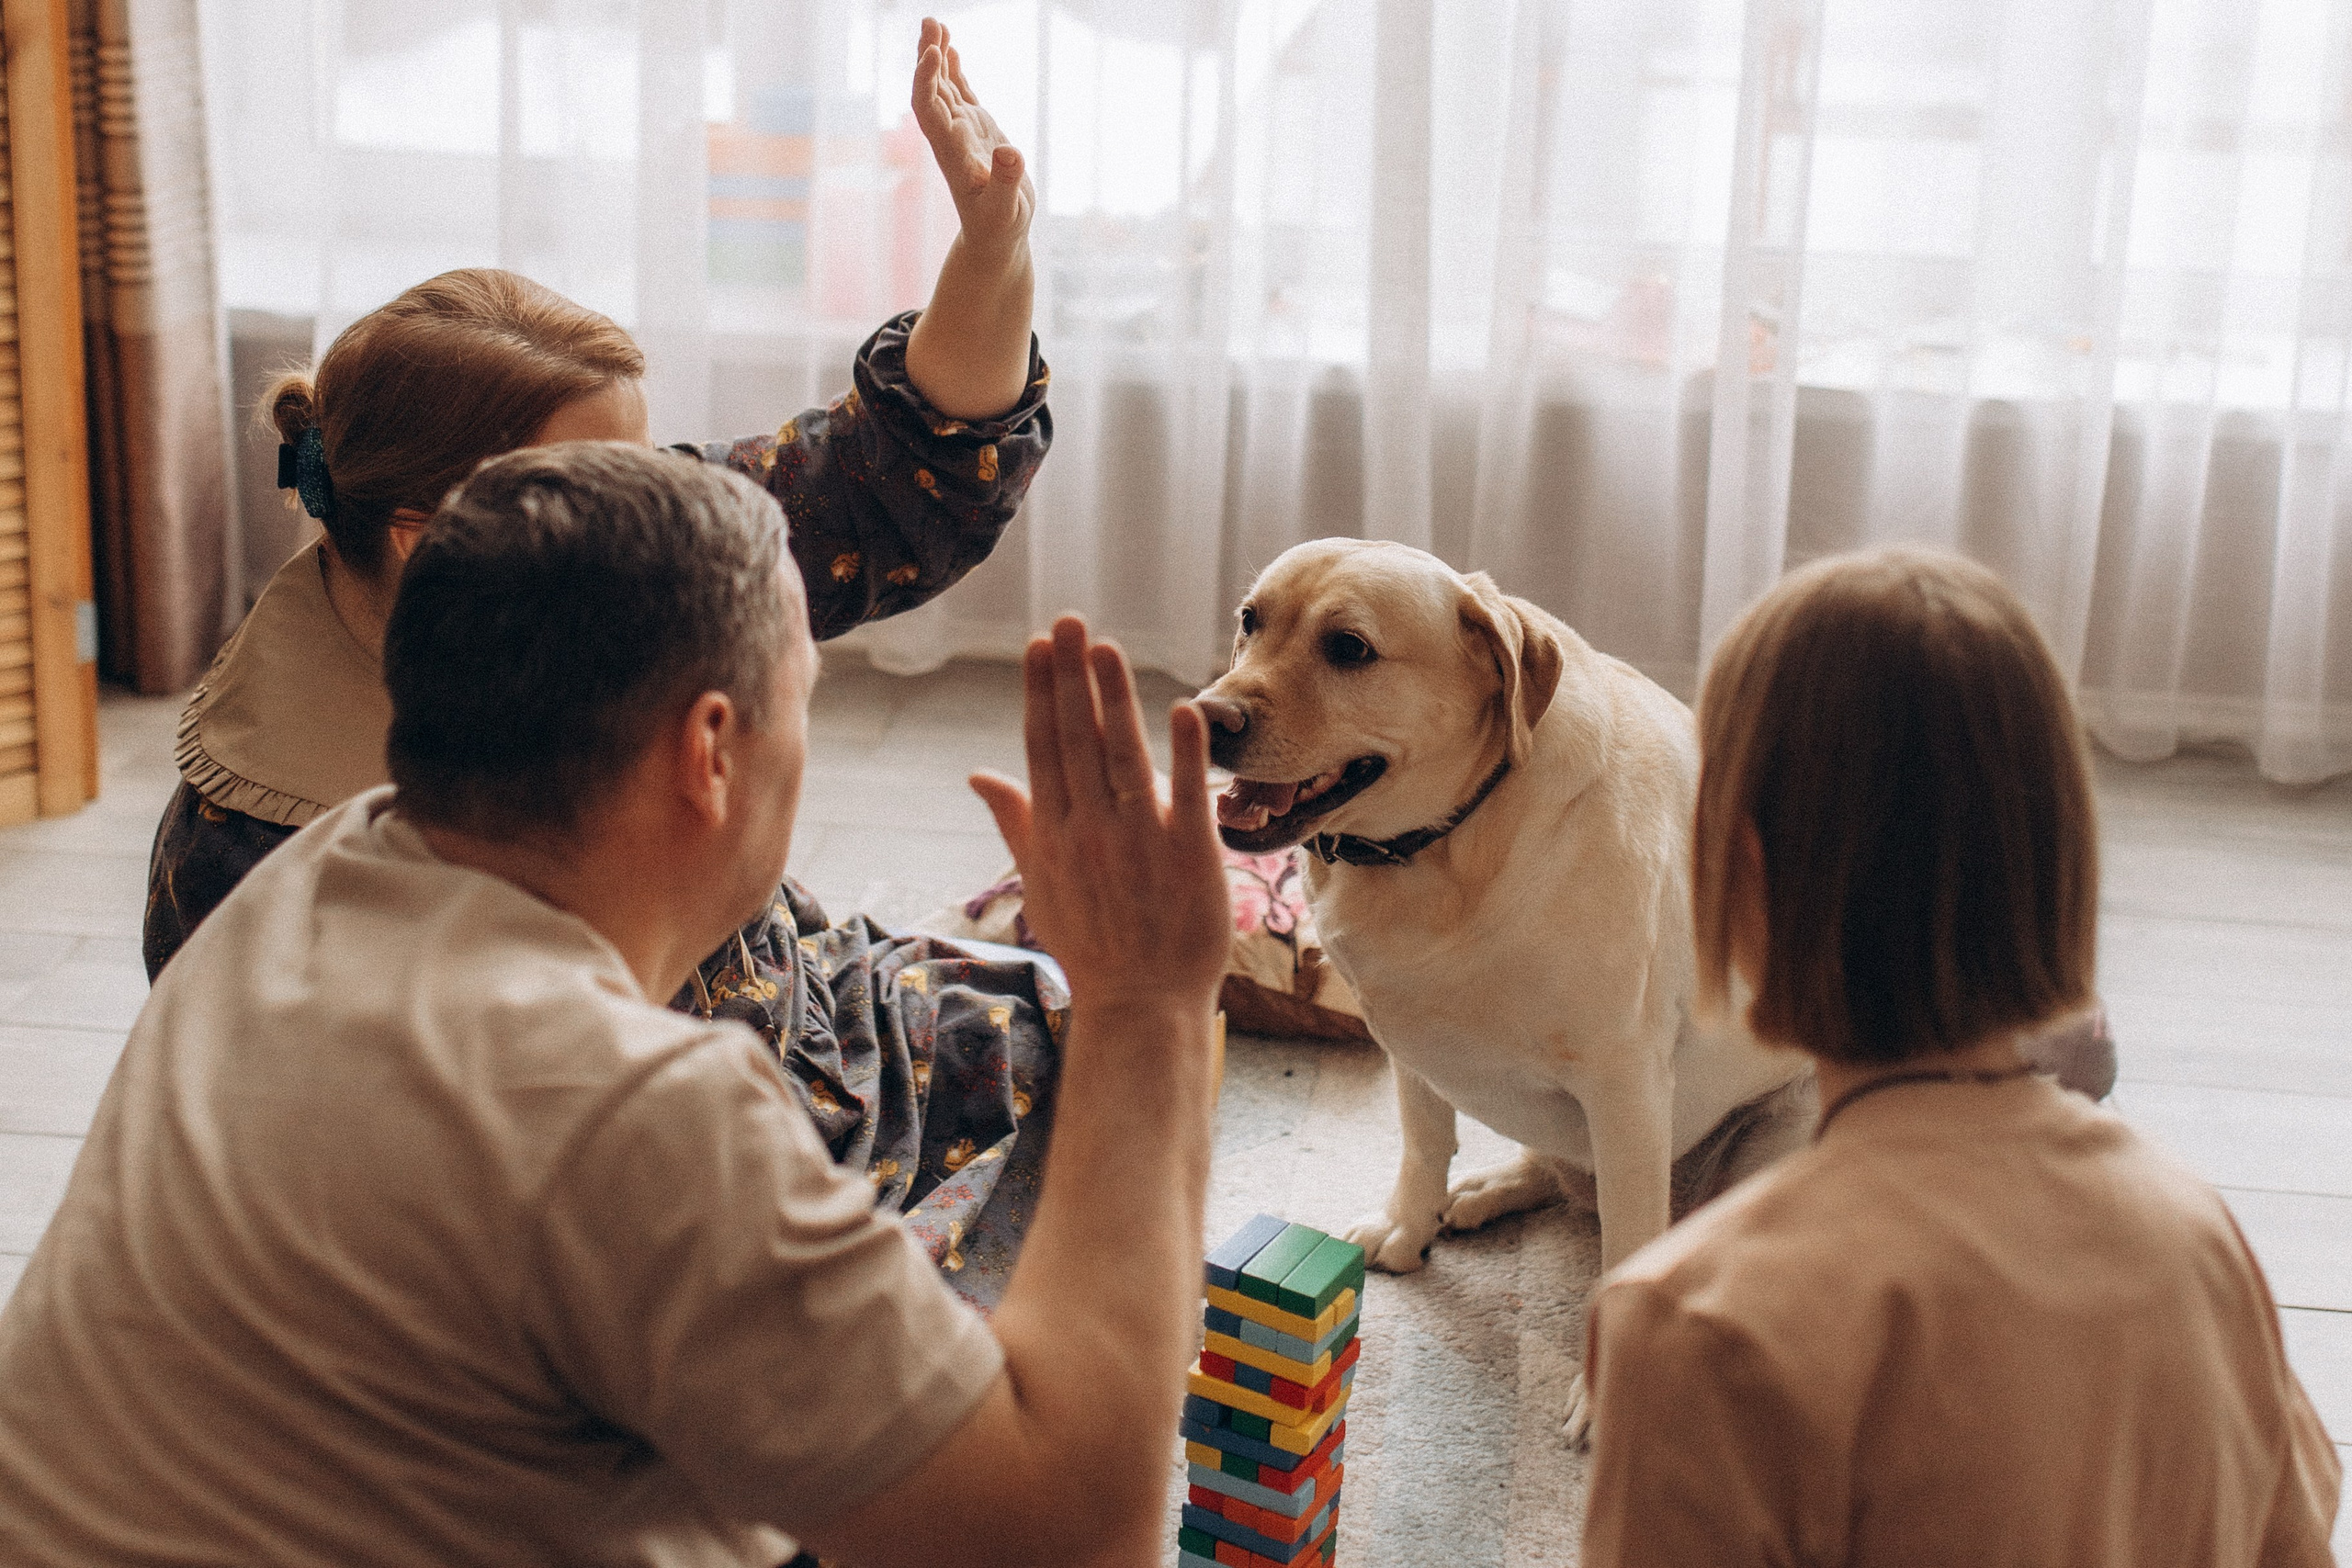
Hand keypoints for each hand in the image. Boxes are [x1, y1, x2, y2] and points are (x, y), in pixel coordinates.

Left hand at [913, 17, 1033, 255]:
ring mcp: (962, 132)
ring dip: (938, 56)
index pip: (929, 111)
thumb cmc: (999, 229)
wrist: (995, 239)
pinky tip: (951, 49)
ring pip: (942, 88)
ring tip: (936, 23)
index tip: (936, 54)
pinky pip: (959, 95)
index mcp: (952, 154)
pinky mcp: (976, 132)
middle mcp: (951, 138)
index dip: (928, 81)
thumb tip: (1010, 152)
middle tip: (931, 23)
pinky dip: (953, 71)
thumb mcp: (1006, 210)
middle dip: (928, 56)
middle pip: (930, 91)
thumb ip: (1006, 182)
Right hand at [971, 616, 1228, 1011]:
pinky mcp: (1189, 855)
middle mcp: (1091, 829)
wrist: (1140, 1005)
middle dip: (1072, 677)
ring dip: (1115, 699)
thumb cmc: (1090, 945)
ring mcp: (1139, 840)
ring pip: (1123, 755)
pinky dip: (1184, 753)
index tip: (1042, 644)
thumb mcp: (1040, 883)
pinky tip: (1184, 707)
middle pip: (1077, 739)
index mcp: (1054, 833)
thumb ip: (1014, 820)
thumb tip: (978, 774)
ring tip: (1108, 648)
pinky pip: (1185, 794)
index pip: (1044, 746)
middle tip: (1072, 621)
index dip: (1042, 692)